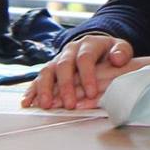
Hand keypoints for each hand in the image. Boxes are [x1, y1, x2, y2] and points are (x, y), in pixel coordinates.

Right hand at [24, 33, 140, 110]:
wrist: (95, 46)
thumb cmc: (109, 52)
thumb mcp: (120, 48)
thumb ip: (121, 52)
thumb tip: (117, 59)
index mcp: (88, 44)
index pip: (85, 58)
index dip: (87, 75)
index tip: (92, 92)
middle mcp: (70, 50)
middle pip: (63, 65)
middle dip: (65, 86)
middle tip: (69, 104)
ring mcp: (57, 59)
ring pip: (47, 71)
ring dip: (44, 89)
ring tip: (46, 105)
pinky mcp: (49, 70)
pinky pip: (37, 79)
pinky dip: (32, 91)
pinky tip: (28, 102)